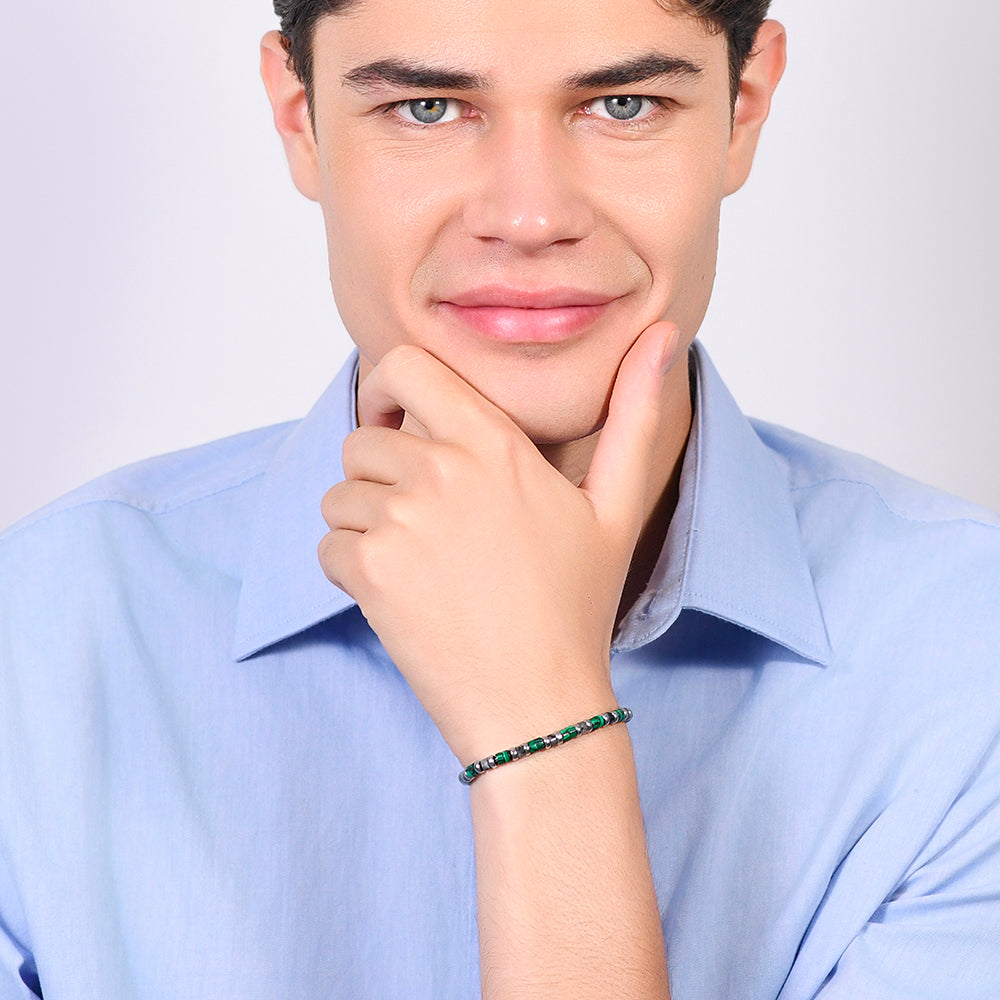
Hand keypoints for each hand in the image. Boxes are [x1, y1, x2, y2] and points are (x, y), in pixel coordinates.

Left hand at [318, 322, 679, 762]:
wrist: (540, 702)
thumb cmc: (576, 605)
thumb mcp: (618, 506)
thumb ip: (635, 413)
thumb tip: (663, 335)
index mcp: (493, 442)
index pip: (404, 366)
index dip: (388, 389)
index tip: (398, 422)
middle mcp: (441, 469)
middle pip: (362, 438)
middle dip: (379, 472)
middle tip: (421, 518)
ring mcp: (400, 519)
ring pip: (339, 493)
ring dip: (363, 522)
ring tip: (417, 562)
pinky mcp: (370, 570)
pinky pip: (327, 544)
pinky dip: (350, 567)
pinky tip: (402, 595)